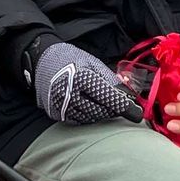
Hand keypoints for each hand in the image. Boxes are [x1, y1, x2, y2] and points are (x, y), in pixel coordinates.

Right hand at [26, 40, 143, 125]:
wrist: (42, 60)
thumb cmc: (72, 59)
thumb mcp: (94, 63)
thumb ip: (111, 81)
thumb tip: (129, 97)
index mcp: (82, 78)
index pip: (109, 98)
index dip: (125, 107)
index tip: (137, 114)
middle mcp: (70, 94)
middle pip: (101, 112)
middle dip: (113, 110)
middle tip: (119, 104)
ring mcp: (61, 105)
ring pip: (90, 118)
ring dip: (101, 113)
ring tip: (103, 102)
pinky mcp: (55, 113)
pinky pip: (78, 120)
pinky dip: (88, 116)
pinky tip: (89, 106)